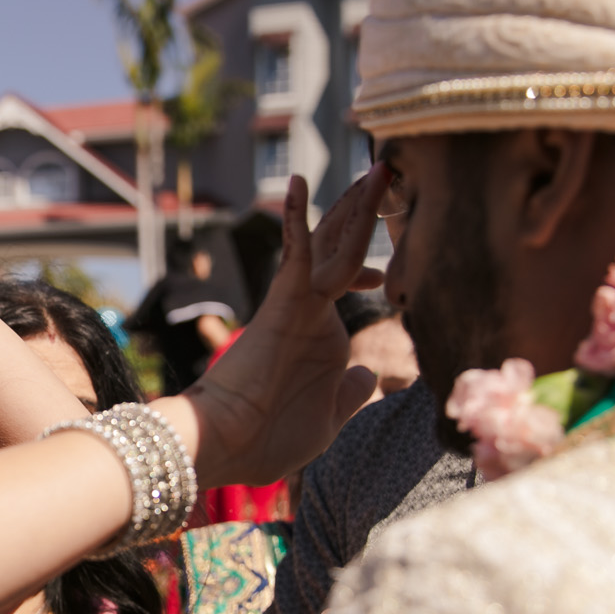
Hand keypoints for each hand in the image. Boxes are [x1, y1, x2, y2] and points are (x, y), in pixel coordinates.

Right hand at [185, 167, 389, 487]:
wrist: (224, 446)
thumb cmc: (267, 441)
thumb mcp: (327, 421)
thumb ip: (348, 395)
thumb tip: (368, 373)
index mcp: (323, 338)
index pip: (349, 286)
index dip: (369, 269)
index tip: (384, 275)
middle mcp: (312, 314)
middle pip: (342, 251)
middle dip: (367, 215)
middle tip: (390, 172)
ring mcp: (298, 305)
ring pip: (330, 244)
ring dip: (355, 207)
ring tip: (380, 167)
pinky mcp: (282, 305)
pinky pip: (295, 256)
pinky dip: (296, 221)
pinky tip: (298, 185)